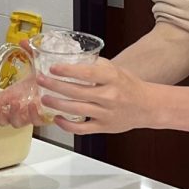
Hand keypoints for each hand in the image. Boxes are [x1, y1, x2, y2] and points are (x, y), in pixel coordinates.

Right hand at [0, 79, 41, 128]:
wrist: (40, 80)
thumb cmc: (24, 87)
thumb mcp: (7, 93)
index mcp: (10, 113)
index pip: (1, 120)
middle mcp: (21, 117)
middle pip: (13, 123)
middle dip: (10, 114)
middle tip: (10, 102)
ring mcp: (31, 117)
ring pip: (24, 123)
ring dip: (20, 113)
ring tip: (18, 102)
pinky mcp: (43, 116)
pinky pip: (38, 120)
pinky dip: (34, 114)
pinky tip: (32, 104)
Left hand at [36, 58, 155, 135]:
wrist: (147, 106)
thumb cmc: (129, 85)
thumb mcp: (115, 69)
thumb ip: (94, 65)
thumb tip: (70, 59)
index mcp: (112, 78)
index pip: (87, 73)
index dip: (68, 70)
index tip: (53, 68)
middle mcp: (110, 96)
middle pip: (77, 92)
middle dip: (55, 86)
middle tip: (41, 80)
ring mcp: (106, 113)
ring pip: (76, 110)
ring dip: (57, 104)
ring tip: (45, 98)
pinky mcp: (104, 127)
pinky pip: (82, 129)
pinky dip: (67, 125)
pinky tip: (57, 118)